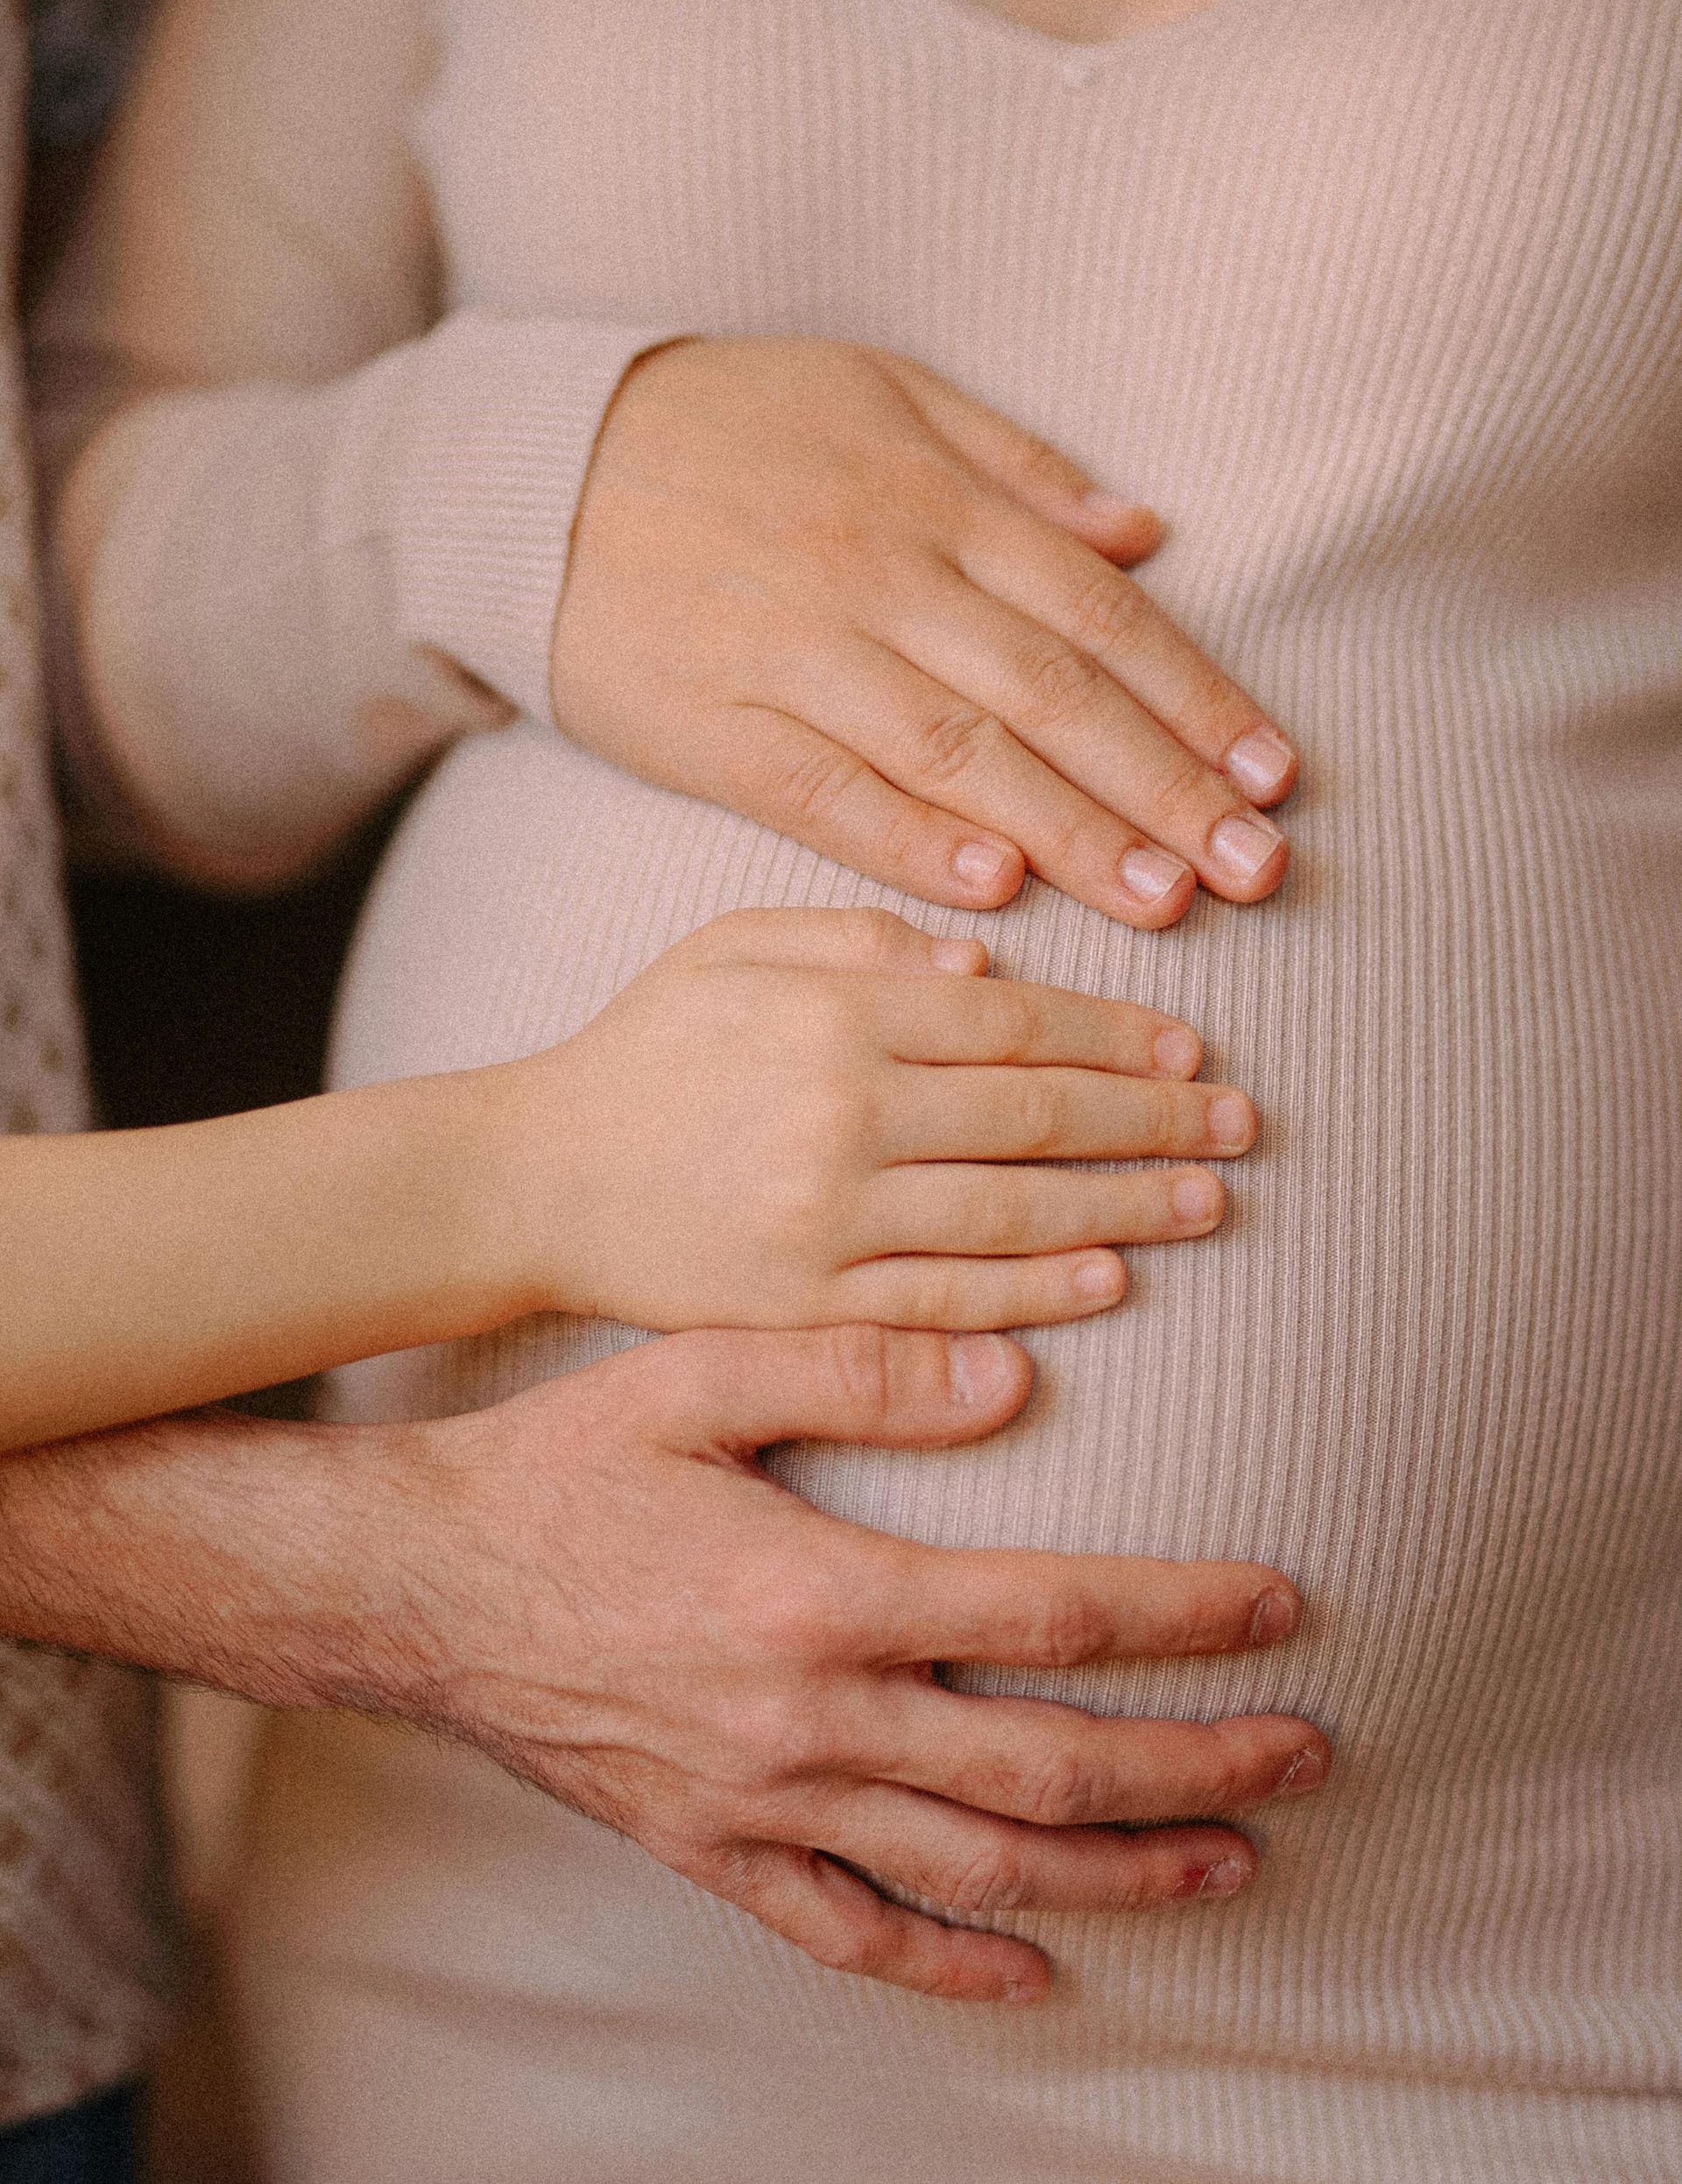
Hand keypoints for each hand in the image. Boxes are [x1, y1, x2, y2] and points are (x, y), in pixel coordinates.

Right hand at [412, 1323, 1329, 2001]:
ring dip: (1120, 1873)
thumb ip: (861, 1367)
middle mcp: (808, 1721)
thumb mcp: (698, 1373)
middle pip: (1048, 1771)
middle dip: (1197, 1766)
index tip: (1283, 1606)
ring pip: (978, 1873)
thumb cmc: (559, 1467)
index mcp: (820, 1594)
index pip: (1052, 1617)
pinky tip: (1038, 1974)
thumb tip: (1016, 1378)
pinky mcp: (711, 1853)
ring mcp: (762, 1807)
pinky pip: (851, 1936)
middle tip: (1309, 1753)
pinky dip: (954, 1970)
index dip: (1186, 1617)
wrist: (413, 1585)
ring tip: (1232, 1858)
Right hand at [504, 906, 1256, 1333]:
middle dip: (1153, 1118)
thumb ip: (857, 937)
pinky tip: (1112, 1277)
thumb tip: (990, 960)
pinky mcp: (807, 1304)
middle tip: (1241, 1122)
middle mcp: (840, 1113)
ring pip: (1012, 1212)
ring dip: (1126, 1205)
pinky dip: (1039, 1292)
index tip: (1193, 1046)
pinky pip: (949, 1300)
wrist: (534, 1179)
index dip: (1118, 1033)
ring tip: (1209, 1198)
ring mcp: (826, 1218)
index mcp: (832, 1013)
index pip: (1014, 1020)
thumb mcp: (731, 948)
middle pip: (1036, 1114)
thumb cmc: (644, 1050)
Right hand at [554, 338, 1296, 927]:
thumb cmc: (726, 424)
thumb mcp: (879, 390)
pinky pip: (824, 793)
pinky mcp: (713, 727)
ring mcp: (793, 655)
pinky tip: (994, 889)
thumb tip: (1144, 533)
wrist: (529, 465)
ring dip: (1072, 832)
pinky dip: (910, 841)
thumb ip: (1016, 463)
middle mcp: (879, 576)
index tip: (1273, 775)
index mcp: (932, 498)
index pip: (1096, 614)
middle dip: (1164, 787)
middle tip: (1256, 871)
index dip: (1194, 697)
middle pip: (1050, 695)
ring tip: (1165, 901)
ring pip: (957, 754)